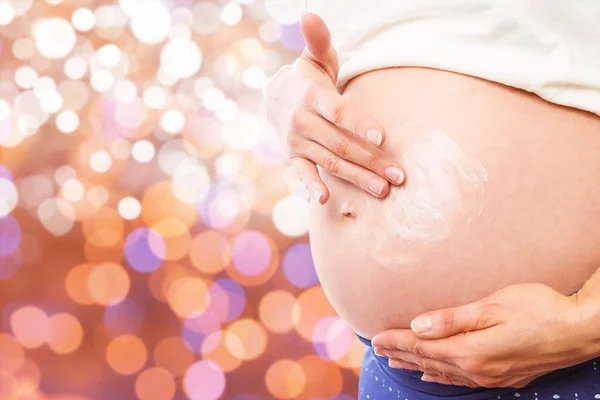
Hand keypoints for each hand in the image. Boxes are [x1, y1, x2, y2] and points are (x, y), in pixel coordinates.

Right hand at [264, 13, 404, 203]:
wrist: (274, 98)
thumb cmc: (307, 77)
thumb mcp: (314, 58)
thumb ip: (318, 40)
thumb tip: (310, 14)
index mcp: (311, 96)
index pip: (339, 111)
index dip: (360, 124)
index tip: (382, 137)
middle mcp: (302, 121)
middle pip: (341, 143)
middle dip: (372, 160)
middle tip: (398, 174)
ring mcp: (296, 142)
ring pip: (330, 162)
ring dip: (357, 177)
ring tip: (382, 190)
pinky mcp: (293, 157)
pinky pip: (302, 174)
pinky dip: (311, 187)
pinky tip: (325, 201)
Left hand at [371, 278, 599, 387]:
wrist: (580, 330)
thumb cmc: (538, 310)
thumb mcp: (492, 307)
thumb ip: (452, 319)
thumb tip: (417, 327)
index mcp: (471, 351)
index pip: (423, 347)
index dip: (397, 342)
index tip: (375, 337)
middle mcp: (477, 369)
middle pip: (429, 361)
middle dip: (401, 354)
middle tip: (378, 349)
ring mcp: (491, 376)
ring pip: (443, 372)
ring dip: (417, 366)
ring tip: (396, 363)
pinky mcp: (503, 376)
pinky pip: (461, 380)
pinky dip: (441, 376)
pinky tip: (433, 375)